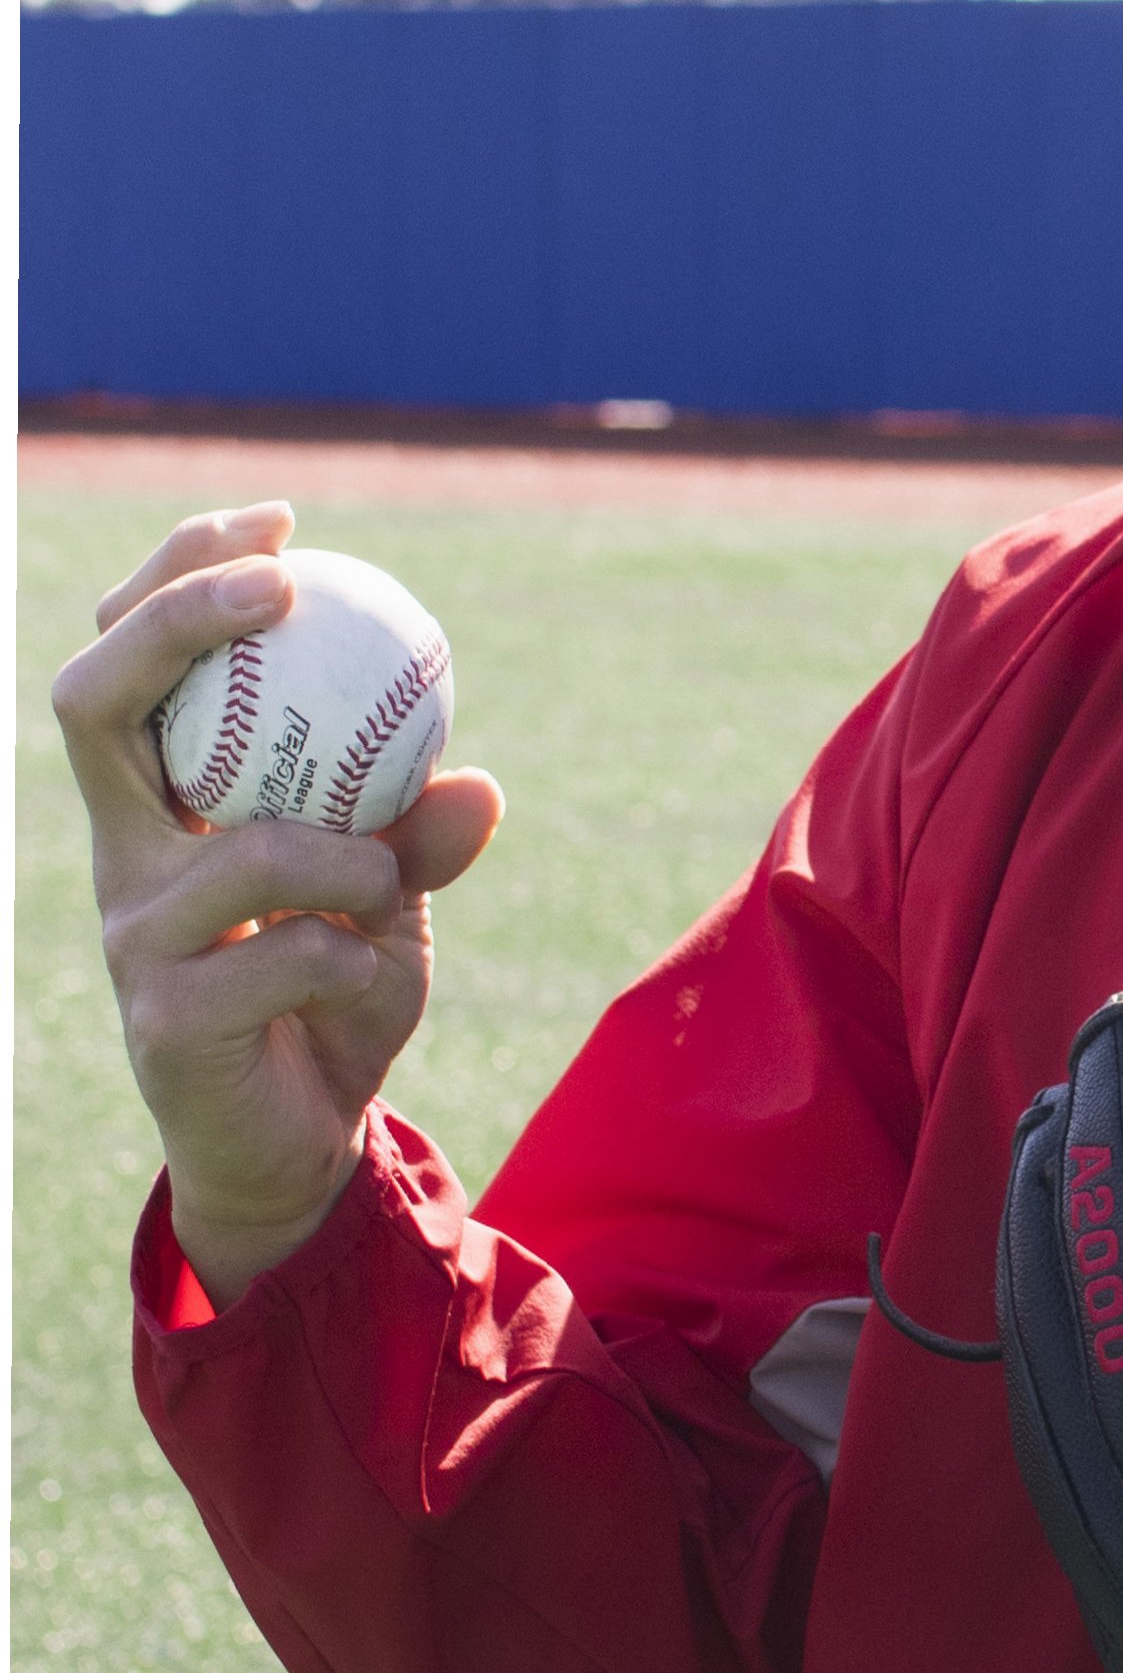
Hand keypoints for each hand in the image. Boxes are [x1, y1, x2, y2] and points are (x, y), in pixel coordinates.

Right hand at [54, 504, 504, 1306]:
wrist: (296, 1150)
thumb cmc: (330, 1000)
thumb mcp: (387, 903)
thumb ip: (417, 837)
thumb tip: (478, 783)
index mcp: (156, 806)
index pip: (126, 658)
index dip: (178, 574)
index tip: (280, 522)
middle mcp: (123, 856)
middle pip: (93, 700)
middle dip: (176, 618)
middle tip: (280, 584)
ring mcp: (133, 937)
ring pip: (236, 846)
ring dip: (345, 852)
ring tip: (385, 883)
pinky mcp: (166, 1021)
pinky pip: (288, 954)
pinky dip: (357, 952)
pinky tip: (371, 975)